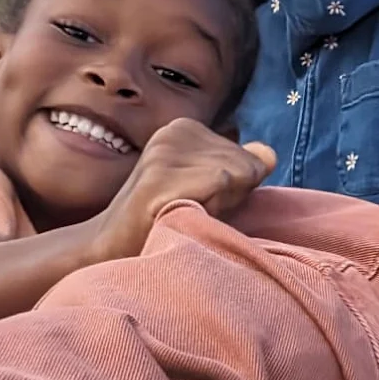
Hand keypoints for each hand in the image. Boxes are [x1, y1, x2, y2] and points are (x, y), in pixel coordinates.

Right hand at [84, 118, 275, 260]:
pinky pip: (221, 182)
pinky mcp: (158, 177)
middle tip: (191, 211)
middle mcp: (173, 132)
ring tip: (187, 213)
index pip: (248, 158)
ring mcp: (163, 153)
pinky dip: (214, 206)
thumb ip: (241, 169)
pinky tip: (184, 215)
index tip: (198, 201)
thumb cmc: (167, 222)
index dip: (235, 191)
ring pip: (237, 174)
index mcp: (184, 129)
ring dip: (221, 205)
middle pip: (247, 165)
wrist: (109, 251)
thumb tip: (268, 154)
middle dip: (231, 197)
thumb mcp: (209, 190)